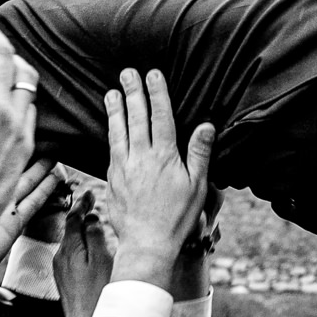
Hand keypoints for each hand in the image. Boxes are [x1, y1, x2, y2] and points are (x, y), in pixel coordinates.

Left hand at [55, 189, 115, 316]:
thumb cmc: (97, 294)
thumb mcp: (102, 259)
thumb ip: (95, 236)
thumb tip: (90, 219)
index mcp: (69, 248)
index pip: (73, 218)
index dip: (82, 204)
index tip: (88, 195)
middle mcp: (60, 256)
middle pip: (70, 230)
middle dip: (81, 217)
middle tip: (92, 206)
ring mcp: (60, 269)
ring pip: (71, 243)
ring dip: (81, 233)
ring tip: (94, 226)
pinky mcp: (63, 279)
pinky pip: (71, 256)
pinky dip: (80, 247)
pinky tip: (90, 251)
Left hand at [103, 68, 211, 287]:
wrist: (147, 243)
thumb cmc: (177, 217)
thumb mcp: (197, 186)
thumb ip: (199, 153)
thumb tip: (205, 126)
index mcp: (164, 156)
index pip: (161, 116)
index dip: (157, 93)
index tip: (153, 74)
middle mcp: (141, 157)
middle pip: (136, 117)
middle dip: (133, 92)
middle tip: (127, 73)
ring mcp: (123, 167)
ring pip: (118, 130)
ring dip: (115, 109)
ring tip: (112, 92)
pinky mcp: (112, 179)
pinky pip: (110, 149)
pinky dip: (111, 133)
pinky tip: (110, 128)